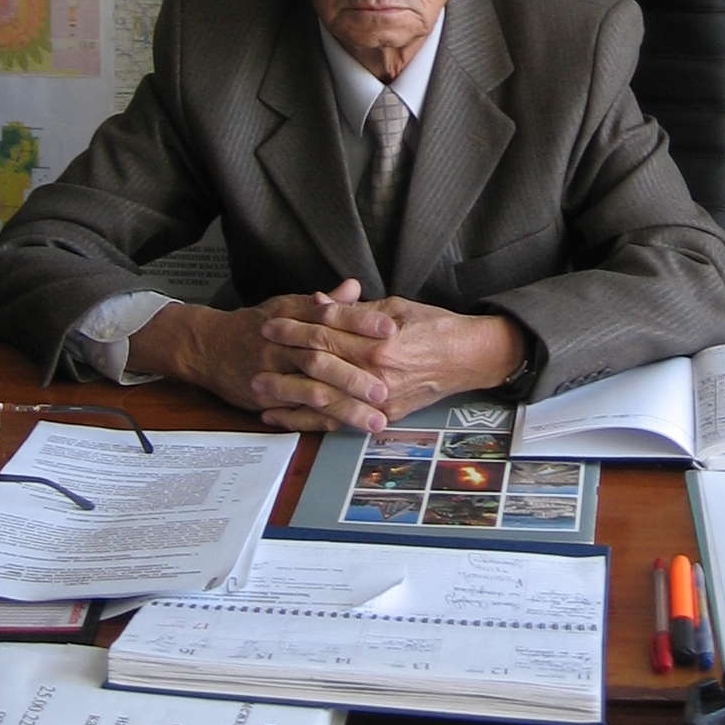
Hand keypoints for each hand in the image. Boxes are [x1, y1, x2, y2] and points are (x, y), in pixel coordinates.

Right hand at [125, 285, 391, 432]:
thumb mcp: (288, 305)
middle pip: (322, 358)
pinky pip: (294, 411)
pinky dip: (317, 422)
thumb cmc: (256, 324)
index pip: (331, 318)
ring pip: (311, 390)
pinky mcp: (265, 397)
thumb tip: (355, 287)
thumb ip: (325, 303)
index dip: (360, 323)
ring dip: (344, 406)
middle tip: (386, 388)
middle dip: (356, 375)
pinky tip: (341, 430)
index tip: (390, 329)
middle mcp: (283, 344)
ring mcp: (273, 372)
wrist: (209, 345)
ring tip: (373, 419)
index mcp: (293, 317)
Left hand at [253, 292, 525, 428]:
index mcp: (378, 341)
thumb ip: (354, 310)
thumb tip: (317, 302)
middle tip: (257, 352)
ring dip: (287, 394)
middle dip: (284, 357)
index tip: (270, 321)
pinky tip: (284, 419)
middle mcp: (376, 373)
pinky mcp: (382, 416)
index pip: (326, 332)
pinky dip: (308, 421)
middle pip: (319, 364)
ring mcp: (379, 398)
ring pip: (323, 398)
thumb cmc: (434, 326)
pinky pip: (338, 422)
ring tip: (258, 390)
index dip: (295, 326)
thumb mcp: (394, 306)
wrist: (467, 358)